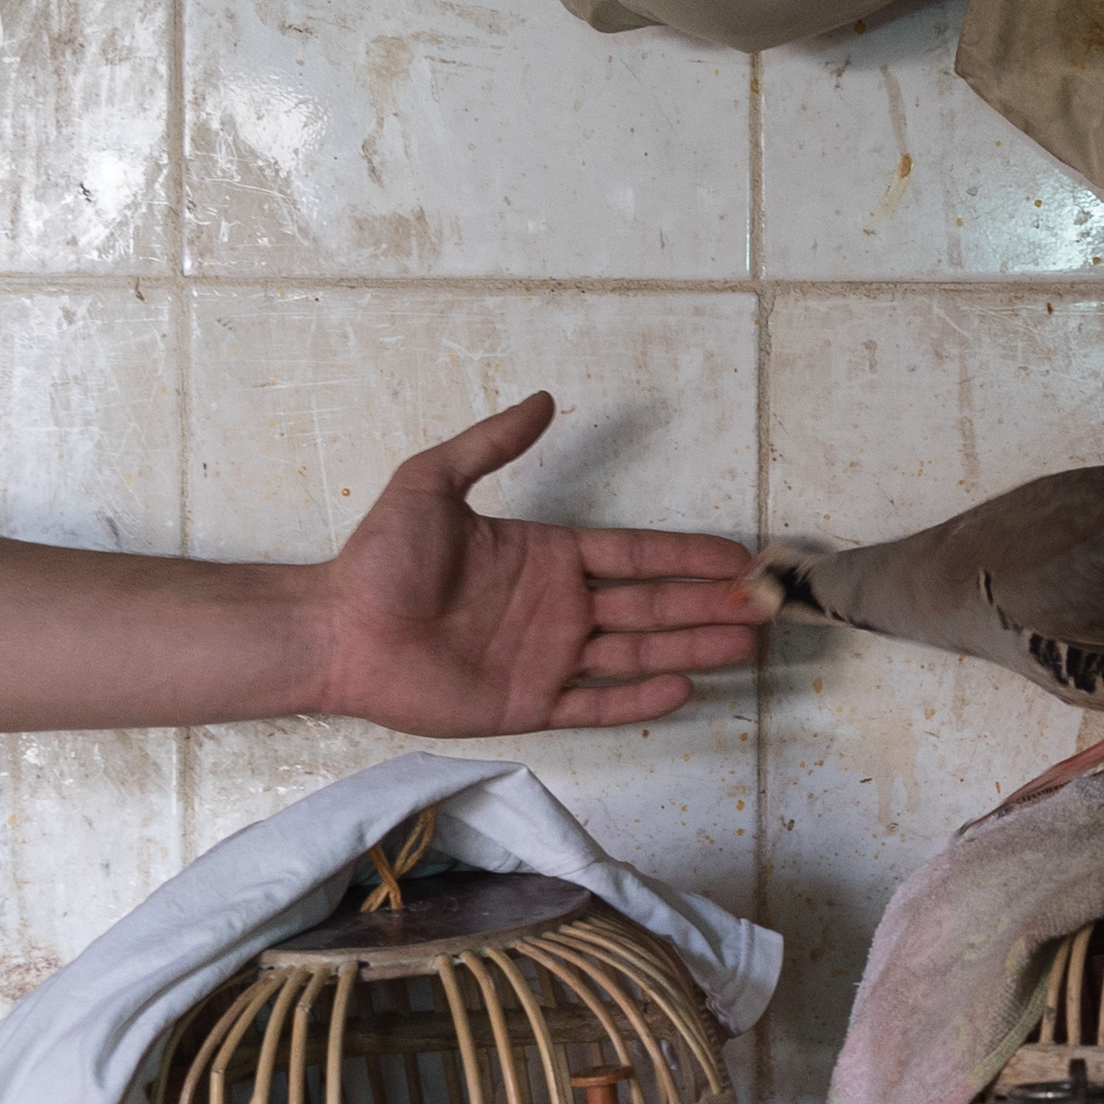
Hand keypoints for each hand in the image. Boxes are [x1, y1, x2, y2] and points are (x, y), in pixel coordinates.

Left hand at [309, 394, 770, 735]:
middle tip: (765, 604)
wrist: (338, 630)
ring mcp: (550, 658)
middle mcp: (560, 607)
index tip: (738, 557)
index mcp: (548, 557)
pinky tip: (686, 686)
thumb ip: (492, 444)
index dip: (687, 555)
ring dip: (695, 646)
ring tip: (747, 644)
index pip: (635, 554)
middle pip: (652, 604)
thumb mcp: (432, 481)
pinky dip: (642, 698)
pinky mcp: (531, 704)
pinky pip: (599, 703)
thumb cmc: (380, 557)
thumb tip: (544, 399)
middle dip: (710, 604)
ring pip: (639, 652)